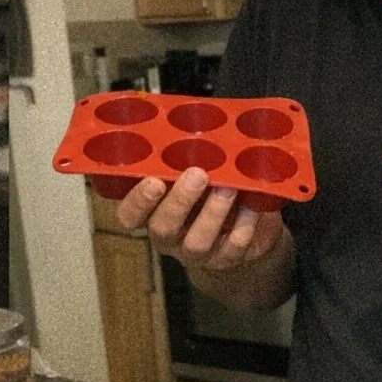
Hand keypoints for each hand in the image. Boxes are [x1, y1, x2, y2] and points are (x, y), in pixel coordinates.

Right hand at [117, 168, 285, 272]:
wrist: (250, 226)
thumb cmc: (213, 191)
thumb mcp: (193, 173)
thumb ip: (185, 157)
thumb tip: (190, 123)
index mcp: (153, 212)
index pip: (130, 215)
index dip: (138, 201)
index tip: (153, 181)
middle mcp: (170, 236)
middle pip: (162, 228)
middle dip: (179, 201)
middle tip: (197, 174)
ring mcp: (198, 252)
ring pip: (197, 242)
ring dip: (213, 212)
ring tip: (229, 187)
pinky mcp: (228, 258)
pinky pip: (234, 246)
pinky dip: (245, 223)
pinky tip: (252, 204)